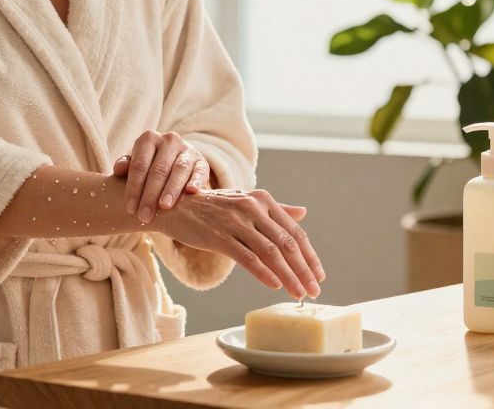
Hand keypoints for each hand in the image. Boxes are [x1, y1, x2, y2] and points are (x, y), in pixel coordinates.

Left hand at [112, 130, 210, 223]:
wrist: (176, 164)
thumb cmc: (149, 168)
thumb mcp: (137, 165)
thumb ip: (126, 167)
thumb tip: (118, 169)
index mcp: (148, 139)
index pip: (139, 165)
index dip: (133, 187)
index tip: (130, 208)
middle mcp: (169, 140)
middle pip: (158, 169)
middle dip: (150, 195)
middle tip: (144, 215)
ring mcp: (187, 150)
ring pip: (179, 169)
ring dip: (171, 189)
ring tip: (164, 206)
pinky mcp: (202, 161)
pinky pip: (199, 171)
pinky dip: (195, 181)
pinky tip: (191, 192)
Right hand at [153, 187, 324, 299]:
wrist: (174, 206)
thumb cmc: (212, 207)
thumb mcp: (244, 201)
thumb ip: (274, 209)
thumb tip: (303, 214)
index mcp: (262, 199)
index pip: (294, 231)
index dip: (310, 255)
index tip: (319, 275)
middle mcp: (252, 207)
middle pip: (287, 243)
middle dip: (304, 270)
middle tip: (314, 291)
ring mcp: (235, 222)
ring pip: (271, 253)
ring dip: (289, 276)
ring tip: (299, 294)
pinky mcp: (218, 236)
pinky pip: (247, 257)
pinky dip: (264, 273)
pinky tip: (275, 285)